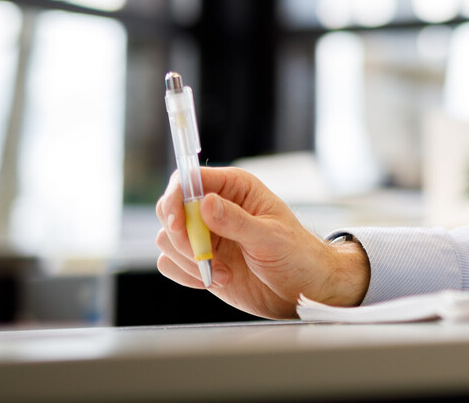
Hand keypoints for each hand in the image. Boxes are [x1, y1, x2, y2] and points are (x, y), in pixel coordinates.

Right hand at [155, 166, 369, 319]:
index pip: (190, 179)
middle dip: (181, 236)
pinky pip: (170, 263)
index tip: (178, 223)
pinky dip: (187, 275)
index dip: (176, 197)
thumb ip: (236, 221)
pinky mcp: (200, 259)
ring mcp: (206, 234)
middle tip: (204, 256)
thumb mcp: (270, 237)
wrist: (300, 288)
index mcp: (235, 188)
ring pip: (168, 238)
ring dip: (190, 261)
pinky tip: (216, 280)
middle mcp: (216, 207)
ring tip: (223, 273)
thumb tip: (205, 203)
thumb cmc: (296, 254)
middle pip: (170, 209)